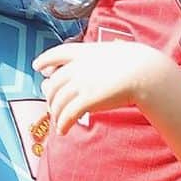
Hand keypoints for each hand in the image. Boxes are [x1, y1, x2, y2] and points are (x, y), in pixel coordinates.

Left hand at [33, 42, 174, 133]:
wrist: (144, 72)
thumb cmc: (136, 62)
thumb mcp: (115, 50)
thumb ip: (104, 53)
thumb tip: (109, 49)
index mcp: (84, 52)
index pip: (58, 53)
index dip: (45, 59)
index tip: (36, 66)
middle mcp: (78, 67)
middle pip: (54, 83)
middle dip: (50, 96)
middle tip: (51, 105)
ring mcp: (81, 83)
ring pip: (58, 101)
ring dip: (56, 114)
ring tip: (58, 122)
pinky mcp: (87, 100)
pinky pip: (68, 115)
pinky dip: (62, 124)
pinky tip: (63, 130)